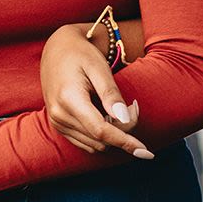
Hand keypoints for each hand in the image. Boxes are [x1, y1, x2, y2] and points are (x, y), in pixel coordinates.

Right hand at [41, 24, 152, 158]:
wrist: (56, 48)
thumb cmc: (80, 54)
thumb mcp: (99, 67)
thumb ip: (111, 94)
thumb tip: (124, 120)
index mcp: (69, 99)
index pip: (101, 131)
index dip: (125, 142)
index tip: (146, 153)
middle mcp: (59, 115)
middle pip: (101, 139)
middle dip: (123, 130)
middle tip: (133, 106)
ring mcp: (57, 122)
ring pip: (94, 144)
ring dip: (112, 134)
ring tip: (118, 107)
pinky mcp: (59, 125)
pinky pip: (86, 142)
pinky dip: (101, 135)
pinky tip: (106, 115)